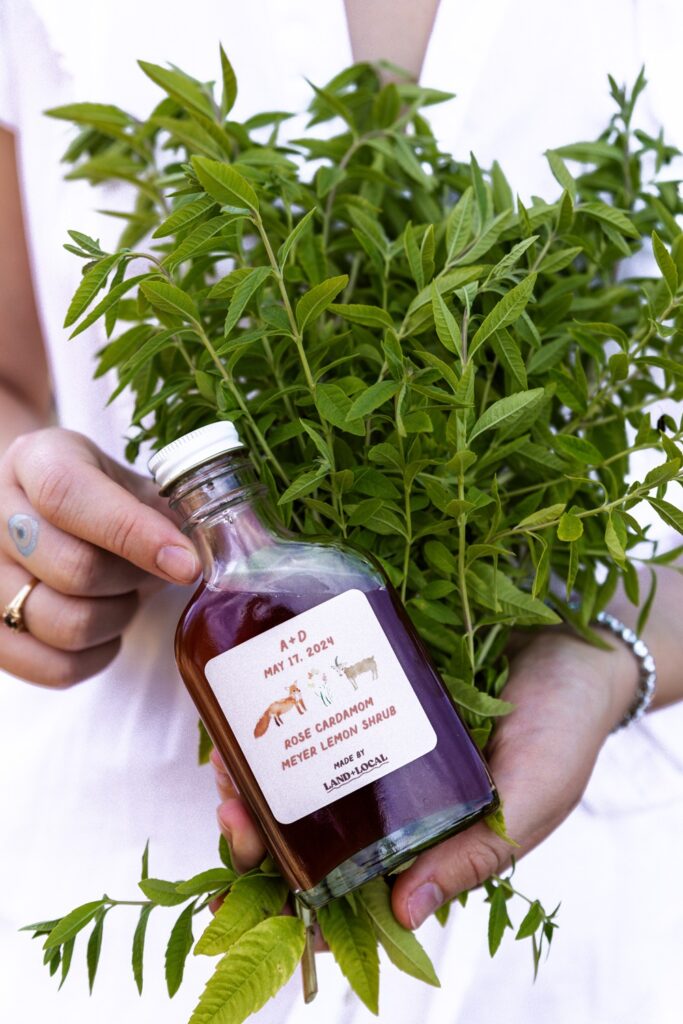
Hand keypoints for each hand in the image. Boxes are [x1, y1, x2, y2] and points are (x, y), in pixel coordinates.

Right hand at [0, 427, 199, 685]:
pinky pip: (53, 668)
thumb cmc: (100, 498)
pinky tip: (107, 628)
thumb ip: (163, 511)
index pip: (68, 495)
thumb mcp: (128, 482)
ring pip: (65, 623)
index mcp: (35, 460)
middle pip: (75, 569)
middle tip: (148, 570)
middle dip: (132, 579)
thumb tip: (202, 557)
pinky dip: (96, 656)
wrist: (41, 509)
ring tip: (123, 594)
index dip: (133, 534)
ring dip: (116, 617)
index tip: (186, 563)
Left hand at [210, 626, 638, 927]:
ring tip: (227, 754)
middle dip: (257, 825)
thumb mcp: (530, 801)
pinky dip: (283, 705)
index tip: (241, 891)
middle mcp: (389, 789)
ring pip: (299, 762)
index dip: (290, 892)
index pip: (344, 880)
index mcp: (421, 836)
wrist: (575, 643)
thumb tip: (404, 916)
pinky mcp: (371, 681)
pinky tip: (257, 699)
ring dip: (256, 765)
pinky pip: (317, 698)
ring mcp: (375, 733)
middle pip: (306, 822)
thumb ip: (475, 856)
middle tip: (232, 808)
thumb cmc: (563, 731)